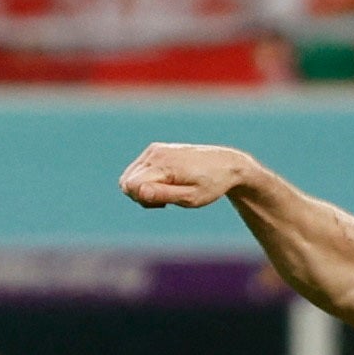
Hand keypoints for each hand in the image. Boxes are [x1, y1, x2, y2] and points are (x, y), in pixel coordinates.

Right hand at [119, 143, 255, 209]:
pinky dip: (145, 181)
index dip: (142, 200)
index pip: (131, 186)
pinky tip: (165, 185)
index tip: (163, 205)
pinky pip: (137, 170)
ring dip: (142, 190)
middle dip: (140, 197)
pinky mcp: (155, 150)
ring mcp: (154, 150)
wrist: (227, 164)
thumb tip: (140, 192)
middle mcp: (155, 153)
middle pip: (126, 183)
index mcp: (164, 165)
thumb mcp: (192, 198)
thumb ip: (165, 195)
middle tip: (166, 202)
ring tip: (167, 194)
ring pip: (129, 177)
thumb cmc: (212, 185)